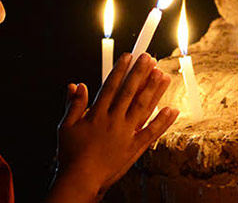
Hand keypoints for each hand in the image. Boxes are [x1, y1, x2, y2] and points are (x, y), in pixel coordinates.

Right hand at [50, 54, 177, 202]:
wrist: (80, 180)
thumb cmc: (70, 154)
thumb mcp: (65, 127)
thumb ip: (72, 104)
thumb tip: (77, 85)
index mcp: (97, 114)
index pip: (111, 86)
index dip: (121, 70)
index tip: (129, 56)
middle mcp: (113, 121)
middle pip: (129, 92)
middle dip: (140, 73)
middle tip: (151, 58)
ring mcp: (125, 134)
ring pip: (142, 108)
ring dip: (154, 91)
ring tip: (163, 75)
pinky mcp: (134, 148)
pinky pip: (151, 133)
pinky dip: (162, 122)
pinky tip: (172, 110)